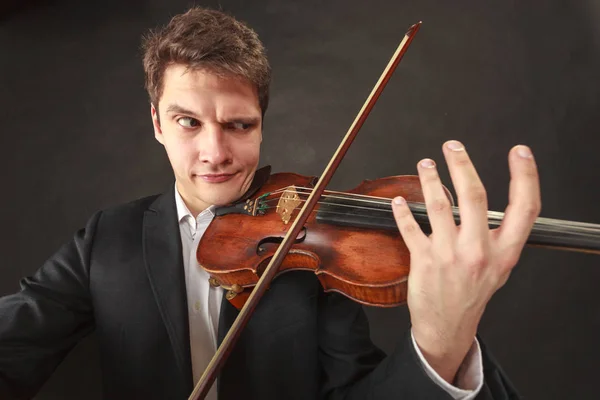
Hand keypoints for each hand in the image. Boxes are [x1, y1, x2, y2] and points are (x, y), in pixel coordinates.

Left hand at [391, 140, 540, 383]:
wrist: (449, 326)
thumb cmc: (472, 293)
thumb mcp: (499, 267)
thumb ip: (500, 236)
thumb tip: (488, 202)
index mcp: (504, 251)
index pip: (524, 208)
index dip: (525, 177)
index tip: (519, 153)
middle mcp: (480, 251)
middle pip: (474, 196)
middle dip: (462, 164)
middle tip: (452, 146)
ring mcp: (451, 255)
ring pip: (439, 206)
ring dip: (430, 180)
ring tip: (425, 164)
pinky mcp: (425, 260)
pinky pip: (411, 228)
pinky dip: (402, 212)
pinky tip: (398, 201)